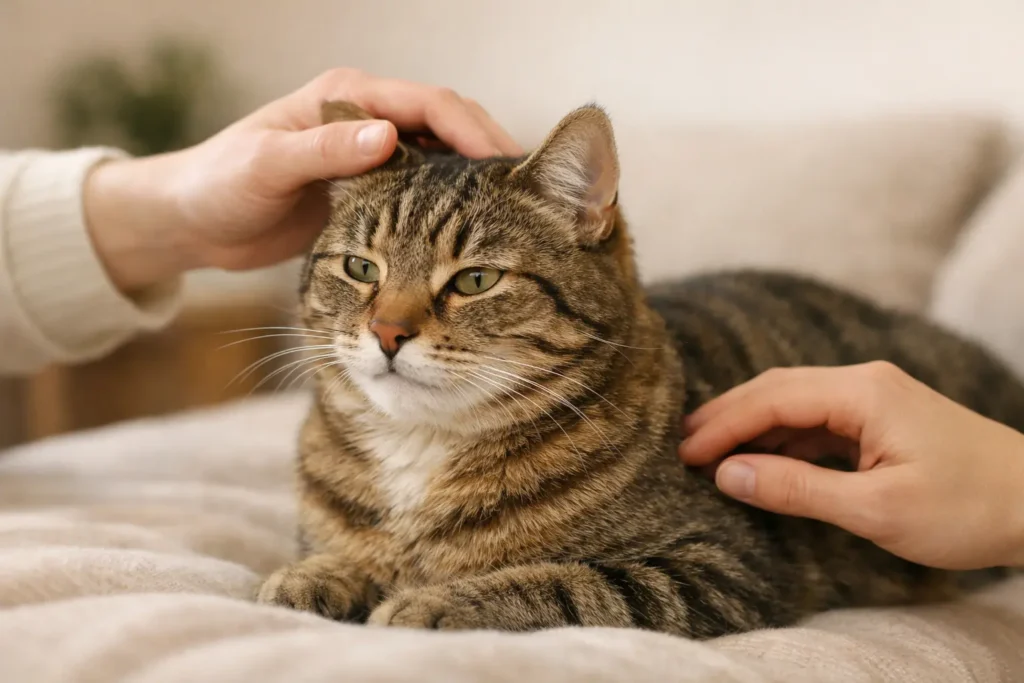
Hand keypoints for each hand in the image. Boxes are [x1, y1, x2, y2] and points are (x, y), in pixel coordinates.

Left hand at [83, 68, 521, 293]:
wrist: (190, 220)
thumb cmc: (217, 186)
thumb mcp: (265, 168)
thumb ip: (325, 154)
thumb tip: (389, 138)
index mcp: (346, 99)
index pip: (429, 105)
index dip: (473, 132)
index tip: (507, 167)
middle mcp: (365, 119)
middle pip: (448, 125)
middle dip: (490, 153)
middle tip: (528, 192)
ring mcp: (370, 153)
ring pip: (443, 156)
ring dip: (477, 180)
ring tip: (515, 211)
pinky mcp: (370, 188)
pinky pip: (426, 187)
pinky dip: (454, 202)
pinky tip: (476, 228)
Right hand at [678, 361, 1023, 569]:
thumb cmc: (968, 507)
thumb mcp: (876, 508)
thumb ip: (796, 488)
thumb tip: (727, 475)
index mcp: (861, 392)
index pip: (771, 397)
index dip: (722, 425)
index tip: (683, 453)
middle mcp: (864, 383)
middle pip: (776, 389)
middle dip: (727, 417)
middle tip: (680, 446)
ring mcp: (875, 398)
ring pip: (795, 403)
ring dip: (752, 428)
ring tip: (710, 454)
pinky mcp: (883, 419)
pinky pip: (818, 421)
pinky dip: (783, 439)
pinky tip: (763, 461)